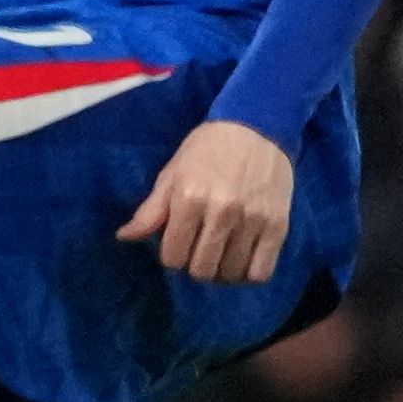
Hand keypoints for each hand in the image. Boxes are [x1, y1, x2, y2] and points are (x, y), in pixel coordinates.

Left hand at [121, 118, 293, 284]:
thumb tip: (124, 237)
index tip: (178, 246)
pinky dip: (249, 275)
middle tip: (199, 252)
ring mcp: (253, 220)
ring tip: (220, 257)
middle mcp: (222, 212)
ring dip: (222, 272)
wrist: (256, 127)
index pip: (173, 257)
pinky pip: (262, 271)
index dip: (172, 257)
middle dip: (195, 267)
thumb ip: (150, 211)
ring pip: (231, 273)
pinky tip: (242, 262)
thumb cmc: (206, 150)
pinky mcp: (278, 225)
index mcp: (189, 199)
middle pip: (202, 269)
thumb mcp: (172, 174)